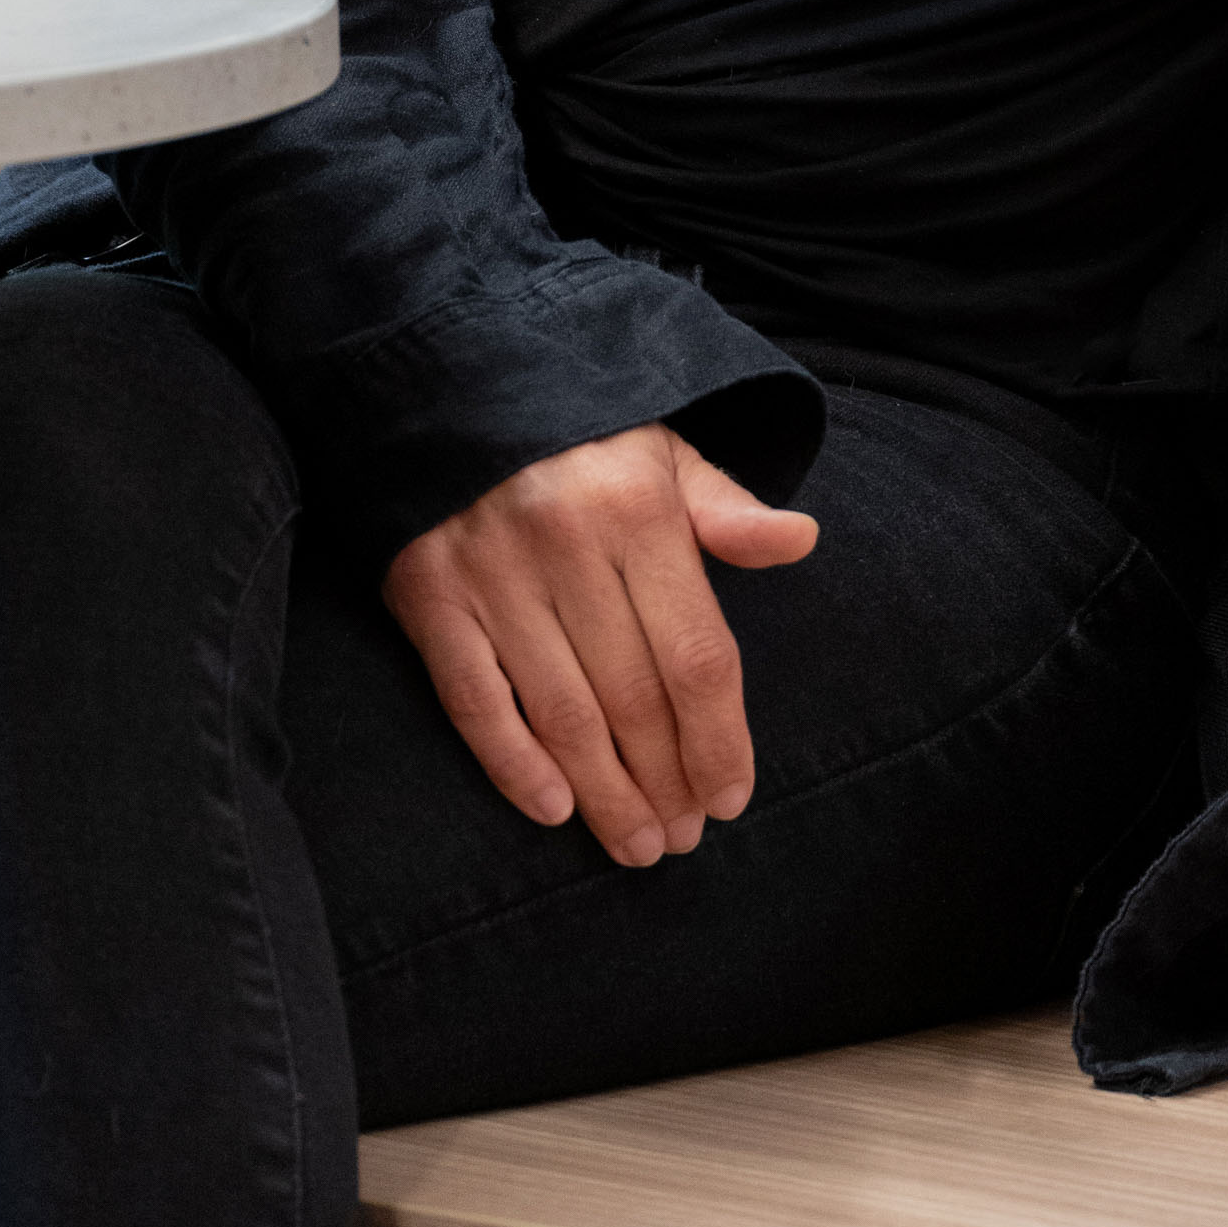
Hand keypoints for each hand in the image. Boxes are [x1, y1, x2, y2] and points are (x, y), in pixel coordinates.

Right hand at [382, 424, 818, 868]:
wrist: (453, 383)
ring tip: (635, 843)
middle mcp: (566, 543)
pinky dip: (512, 763)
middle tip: (681, 839)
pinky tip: (553, 808)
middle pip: (634, 697)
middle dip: (666, 782)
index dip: (720, 739)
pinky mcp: (427, 592)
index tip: (731, 798)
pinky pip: (474, 699)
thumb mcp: (662, 450)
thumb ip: (726, 509)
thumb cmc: (579, 433)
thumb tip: (800, 539)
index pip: (698, 655)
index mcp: (638, 509)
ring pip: (560, 713)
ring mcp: (491, 572)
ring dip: (603, 794)